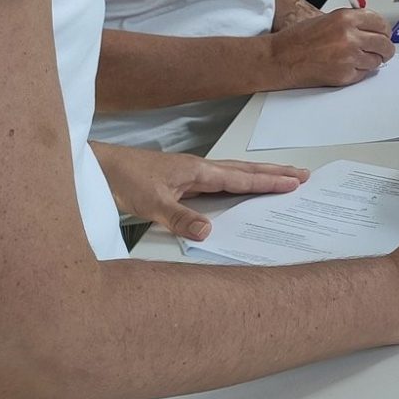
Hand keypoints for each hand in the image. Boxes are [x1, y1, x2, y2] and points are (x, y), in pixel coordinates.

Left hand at [91, 144, 308, 242]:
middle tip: (302, 174)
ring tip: (280, 177)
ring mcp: (190, 173)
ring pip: (233, 172)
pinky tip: (237, 188)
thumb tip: (210, 231)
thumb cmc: (122, 180)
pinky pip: (219, 180)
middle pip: (244, 169)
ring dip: (258, 175)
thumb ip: (180, 217)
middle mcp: (198, 168)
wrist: (97, 167)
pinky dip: (238, 181)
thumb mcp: (151, 203)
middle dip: (273, 172)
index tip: (294, 181)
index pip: (241, 178)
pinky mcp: (180, 179)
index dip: (268, 181)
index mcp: (198, 171)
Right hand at [269, 8, 392, 88]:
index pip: (380, 23)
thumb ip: (352, 22)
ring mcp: (348, 57)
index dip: (384, 30)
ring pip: (376, 61)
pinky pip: (364, 74)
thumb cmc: (298, 39)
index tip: (385, 34)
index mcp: (346, 18)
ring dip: (371, 61)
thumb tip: (373, 29)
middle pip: (384, 43)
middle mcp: (349, 36)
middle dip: (384, 48)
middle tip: (382, 51)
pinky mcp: (344, 75)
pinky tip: (346, 67)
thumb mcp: (327, 20)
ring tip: (356, 59)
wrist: (280, 58)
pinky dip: (359, 72)